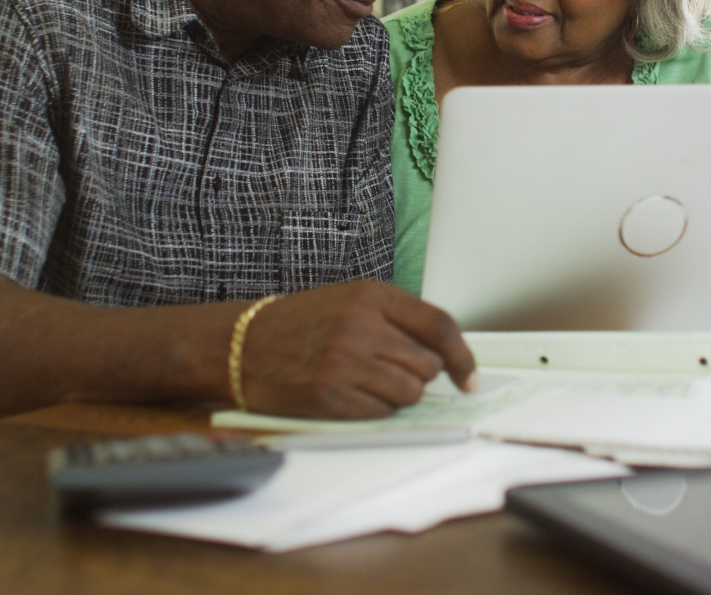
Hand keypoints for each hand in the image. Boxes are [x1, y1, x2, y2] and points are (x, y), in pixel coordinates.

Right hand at [237, 280, 476, 418]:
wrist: (242, 344)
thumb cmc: (300, 323)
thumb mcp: (350, 301)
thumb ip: (396, 319)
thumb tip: (445, 353)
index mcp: (371, 296)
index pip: (439, 326)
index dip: (462, 356)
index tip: (467, 377)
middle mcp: (361, 327)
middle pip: (427, 365)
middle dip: (417, 374)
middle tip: (389, 370)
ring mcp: (345, 363)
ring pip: (410, 393)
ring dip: (398, 395)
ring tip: (368, 382)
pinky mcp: (330, 396)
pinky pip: (381, 413)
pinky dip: (374, 410)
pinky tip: (350, 395)